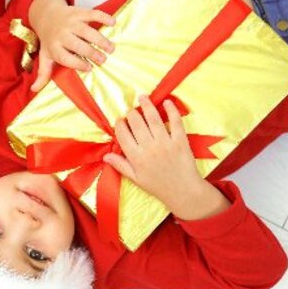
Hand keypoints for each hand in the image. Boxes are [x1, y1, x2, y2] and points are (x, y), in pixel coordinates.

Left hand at [28, 0, 115, 91]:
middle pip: (78, 45)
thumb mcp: (44, 57)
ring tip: (110, 48)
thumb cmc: (50, 40)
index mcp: (54, 47)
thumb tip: (34, 89)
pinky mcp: (78, 12)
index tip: (89, 68)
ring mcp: (70, 22)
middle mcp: (61, 34)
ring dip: (100, 40)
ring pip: (87, 31)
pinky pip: (92, 14)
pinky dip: (103, 17)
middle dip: (92, 53)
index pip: (65, 57)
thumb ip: (43, 74)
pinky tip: (113, 24)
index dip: (77, 64)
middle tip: (103, 60)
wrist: (47, 15)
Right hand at [102, 96, 229, 219]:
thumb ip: (120, 165)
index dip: (120, 125)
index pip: (123, 135)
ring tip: (143, 97)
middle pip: (136, 123)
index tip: (120, 121)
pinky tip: (166, 102)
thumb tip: (105, 156)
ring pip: (153, 118)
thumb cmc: (157, 186)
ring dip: (147, 105)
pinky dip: (171, 110)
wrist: (182, 191)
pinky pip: (175, 121)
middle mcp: (149, 147)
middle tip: (131, 111)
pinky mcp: (180, 140)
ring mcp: (165, 142)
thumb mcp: (135, 179)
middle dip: (131, 113)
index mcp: (136, 157)